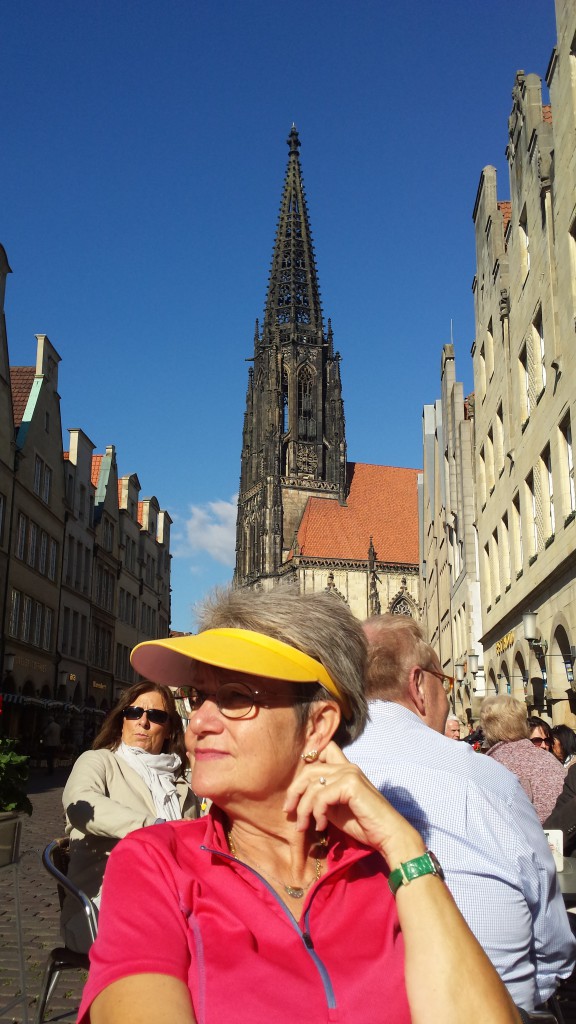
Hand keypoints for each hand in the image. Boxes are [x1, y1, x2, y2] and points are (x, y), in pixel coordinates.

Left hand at [283, 742, 425, 865]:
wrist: (388, 835)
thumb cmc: (364, 825)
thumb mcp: (336, 809)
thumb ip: (322, 798)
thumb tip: (298, 798)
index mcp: (346, 769)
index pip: (323, 750)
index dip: (307, 761)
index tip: (295, 789)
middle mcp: (348, 767)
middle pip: (309, 768)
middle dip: (294, 790)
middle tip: (288, 811)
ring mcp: (350, 773)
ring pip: (312, 784)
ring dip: (304, 808)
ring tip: (304, 826)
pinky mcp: (351, 784)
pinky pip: (321, 796)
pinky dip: (317, 812)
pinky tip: (321, 826)